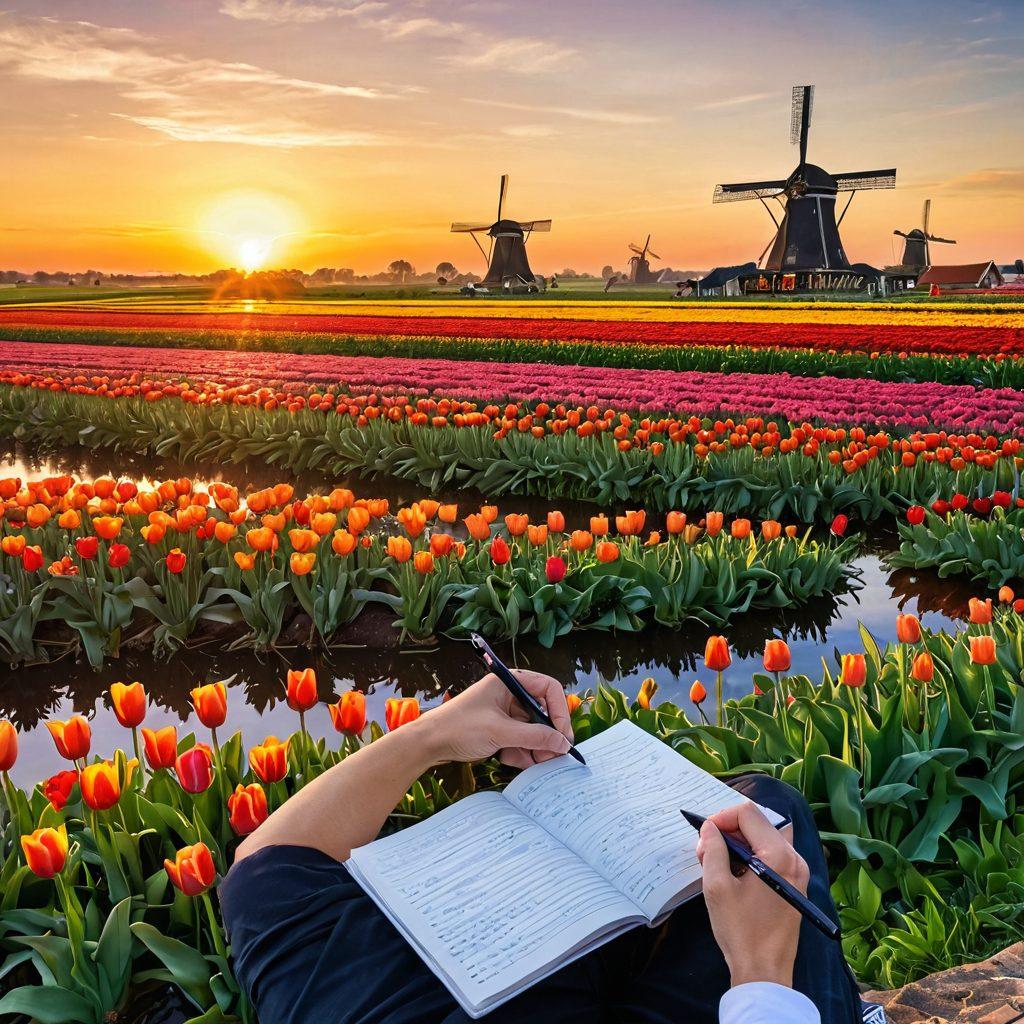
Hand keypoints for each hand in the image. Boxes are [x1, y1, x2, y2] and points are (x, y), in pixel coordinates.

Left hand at [417, 671, 573, 768]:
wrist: (429, 743)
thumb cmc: (459, 727)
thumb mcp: (500, 731)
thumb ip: (534, 736)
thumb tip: (562, 743)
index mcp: (509, 682)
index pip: (547, 688)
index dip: (559, 710)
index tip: (563, 734)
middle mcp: (509, 694)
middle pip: (541, 712)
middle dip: (548, 734)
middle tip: (555, 754)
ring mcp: (504, 713)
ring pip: (532, 729)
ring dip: (536, 746)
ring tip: (537, 762)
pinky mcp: (499, 730)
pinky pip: (520, 740)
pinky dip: (522, 752)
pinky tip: (515, 761)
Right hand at [696, 802, 809, 989]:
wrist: (765, 971)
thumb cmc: (741, 930)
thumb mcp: (717, 886)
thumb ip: (712, 849)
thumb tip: (709, 828)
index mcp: (778, 855)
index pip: (748, 813)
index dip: (722, 817)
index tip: (705, 834)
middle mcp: (794, 858)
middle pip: (759, 823)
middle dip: (730, 829)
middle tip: (708, 849)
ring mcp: (798, 872)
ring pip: (765, 837)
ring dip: (740, 842)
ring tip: (718, 862)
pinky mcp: (795, 884)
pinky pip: (772, 854)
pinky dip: (752, 855)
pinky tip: (735, 873)